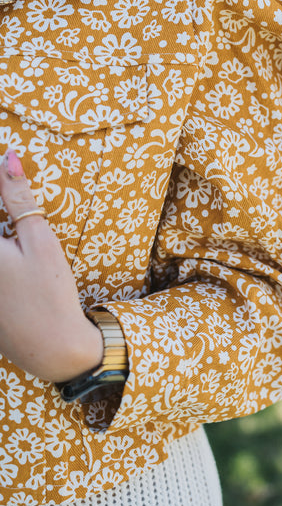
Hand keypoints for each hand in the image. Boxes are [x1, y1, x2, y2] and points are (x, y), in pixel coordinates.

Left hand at [0, 150, 103, 382]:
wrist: (52, 349)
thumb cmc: (50, 293)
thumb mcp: (39, 241)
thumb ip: (18, 198)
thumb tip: (7, 156)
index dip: (0, 190)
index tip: (8, 176)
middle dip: (3, 213)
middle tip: (17, 221)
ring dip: (4, 236)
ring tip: (16, 239)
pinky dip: (3, 255)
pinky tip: (12, 262)